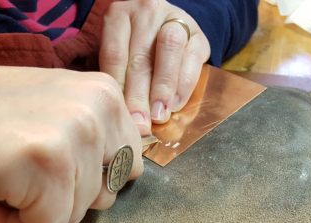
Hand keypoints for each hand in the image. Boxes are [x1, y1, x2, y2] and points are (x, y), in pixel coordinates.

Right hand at [0, 66, 142, 222]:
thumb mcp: (55, 107)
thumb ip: (96, 131)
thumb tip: (126, 172)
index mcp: (105, 94)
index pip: (130, 166)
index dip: (89, 178)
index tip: (51, 162)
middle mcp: (98, 108)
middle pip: (108, 194)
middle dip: (67, 195)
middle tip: (26, 171)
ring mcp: (75, 134)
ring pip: (77, 214)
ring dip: (36, 208)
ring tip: (5, 175)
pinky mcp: (47, 166)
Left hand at [99, 0, 210, 133]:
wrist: (164, 26)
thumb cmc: (134, 46)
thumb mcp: (118, 50)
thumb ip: (114, 74)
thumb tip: (112, 111)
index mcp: (119, 14)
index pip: (115, 53)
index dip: (117, 87)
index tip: (119, 115)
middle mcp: (147, 12)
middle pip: (141, 56)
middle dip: (139, 95)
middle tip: (139, 123)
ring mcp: (175, 20)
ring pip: (169, 51)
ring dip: (163, 87)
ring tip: (159, 115)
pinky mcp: (198, 34)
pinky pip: (192, 58)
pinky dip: (184, 85)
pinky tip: (175, 104)